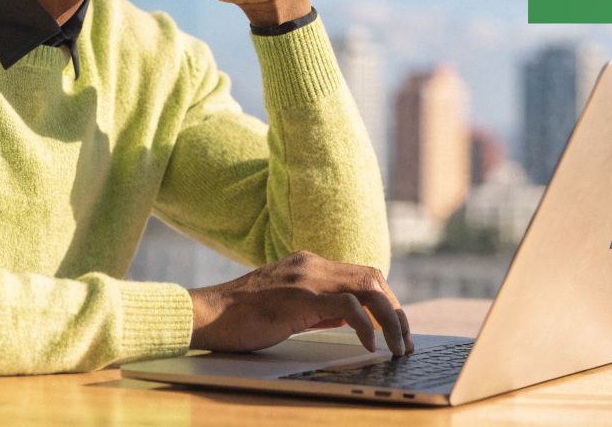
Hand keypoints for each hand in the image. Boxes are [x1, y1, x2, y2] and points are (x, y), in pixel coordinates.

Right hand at [187, 251, 413, 356]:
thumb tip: (353, 319)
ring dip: (390, 318)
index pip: (363, 275)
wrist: (206, 314)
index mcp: (311, 265)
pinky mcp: (299, 296)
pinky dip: (365, 325)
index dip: (386, 301)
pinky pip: (347, 305)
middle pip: (373, 277)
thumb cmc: (242, 317)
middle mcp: (313, 264)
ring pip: (368, 286)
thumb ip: (321, 307)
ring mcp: (307, 277)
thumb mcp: (289, 307)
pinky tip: (370, 345)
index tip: (397, 328)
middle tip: (405, 342)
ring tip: (396, 346)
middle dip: (396, 311)